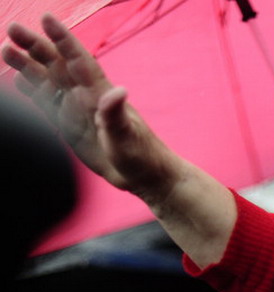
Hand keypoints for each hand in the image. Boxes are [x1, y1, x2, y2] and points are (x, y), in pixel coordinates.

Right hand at [3, 14, 235, 267]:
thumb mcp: (127, 134)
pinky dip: (32, 92)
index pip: (78, 60)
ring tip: (6, 49)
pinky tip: (18, 81)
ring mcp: (76, 111)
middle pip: (57, 65)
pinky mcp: (70, 127)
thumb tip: (118, 90)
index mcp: (100, 94)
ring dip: (27, 66)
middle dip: (35, 46)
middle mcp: (86, 98)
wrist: (143, 175)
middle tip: (12, 28)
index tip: (46, 18)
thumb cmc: (141, 154)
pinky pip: (48, 105)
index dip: (62, 39)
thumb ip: (116, 113)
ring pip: (48, 82)